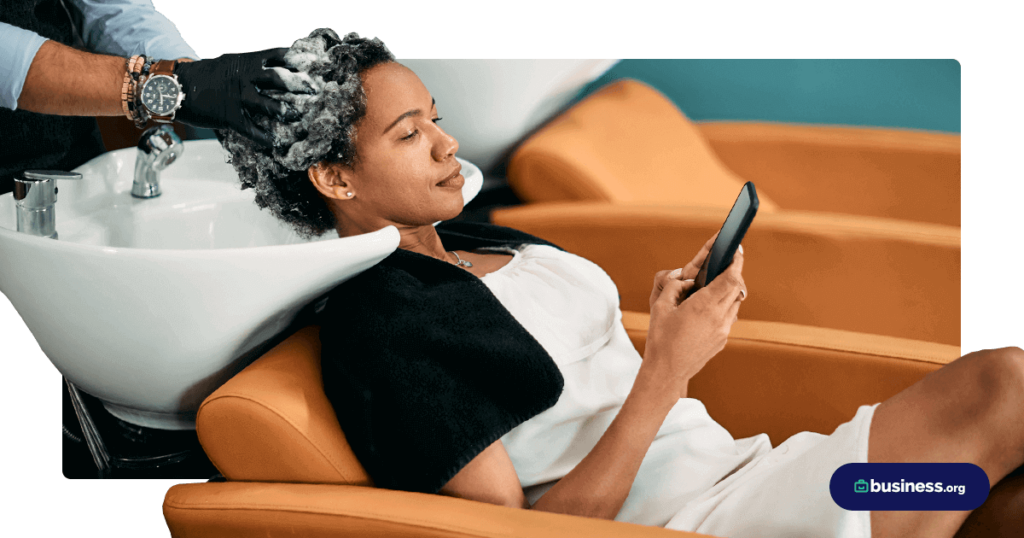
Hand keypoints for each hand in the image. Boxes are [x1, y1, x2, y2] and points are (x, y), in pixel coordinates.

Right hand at [172, 47, 315, 146]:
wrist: (176, 86)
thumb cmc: (206, 75)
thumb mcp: (231, 63)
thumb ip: (252, 66)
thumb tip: (276, 68)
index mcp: (247, 62)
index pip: (278, 55)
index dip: (298, 58)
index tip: (316, 60)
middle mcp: (244, 77)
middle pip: (278, 79)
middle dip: (300, 84)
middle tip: (316, 90)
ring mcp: (237, 97)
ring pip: (268, 104)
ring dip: (286, 111)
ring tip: (299, 116)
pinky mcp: (230, 117)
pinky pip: (252, 130)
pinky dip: (266, 138)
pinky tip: (277, 143)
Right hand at [643, 233, 745, 398]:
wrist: (666, 372)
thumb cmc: (660, 339)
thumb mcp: (660, 307)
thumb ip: (673, 286)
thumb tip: (684, 278)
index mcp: (704, 306)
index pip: (730, 278)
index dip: (736, 262)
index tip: (736, 251)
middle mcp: (719, 318)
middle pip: (737, 289)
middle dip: (734, 274)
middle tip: (727, 264)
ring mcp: (723, 330)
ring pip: (736, 303)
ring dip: (730, 291)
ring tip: (716, 285)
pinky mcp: (722, 340)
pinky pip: (730, 317)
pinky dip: (724, 307)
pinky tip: (710, 307)